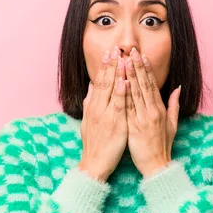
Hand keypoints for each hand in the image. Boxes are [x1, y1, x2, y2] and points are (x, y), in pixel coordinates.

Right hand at [78, 46, 126, 181]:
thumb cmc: (94, 144)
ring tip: (121, 58)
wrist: (93, 163)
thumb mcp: (87, 120)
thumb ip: (90, 102)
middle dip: (110, 65)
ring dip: (117, 73)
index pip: (99, 82)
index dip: (105, 67)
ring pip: (112, 90)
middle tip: (116, 48)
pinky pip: (119, 105)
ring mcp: (105, 115)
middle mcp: (97, 108)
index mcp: (93, 107)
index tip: (109, 53)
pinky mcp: (114, 124)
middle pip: (105, 82)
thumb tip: (92, 86)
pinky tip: (125, 81)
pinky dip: (122, 92)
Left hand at [123, 47, 181, 177]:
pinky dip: (123, 95)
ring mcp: (142, 119)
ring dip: (129, 76)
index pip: (152, 85)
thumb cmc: (163, 146)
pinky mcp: (134, 127)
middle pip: (143, 85)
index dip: (146, 70)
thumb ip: (174, 105)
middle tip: (131, 51)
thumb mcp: (173, 125)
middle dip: (137, 67)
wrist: (156, 165)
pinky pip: (127, 108)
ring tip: (124, 61)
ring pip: (135, 93)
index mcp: (160, 110)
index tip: (141, 56)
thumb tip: (178, 87)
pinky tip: (118, 83)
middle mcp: (152, 112)